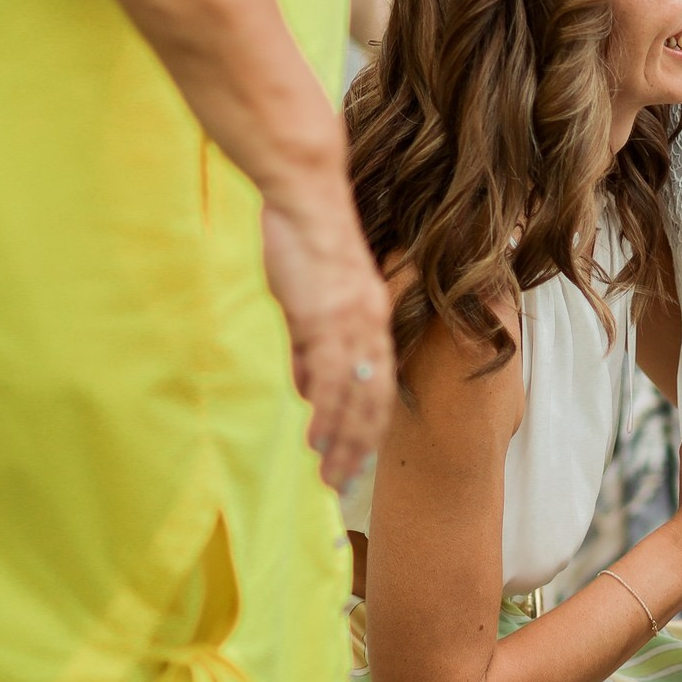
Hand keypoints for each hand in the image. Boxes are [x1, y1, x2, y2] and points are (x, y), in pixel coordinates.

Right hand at [259, 186, 393, 488]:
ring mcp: (352, 324)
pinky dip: (325, 414)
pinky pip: (330, 378)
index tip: (357, 459)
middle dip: (360, 448)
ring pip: (355, 398)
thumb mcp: (310, 300)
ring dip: (343, 442)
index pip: (380, 385)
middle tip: (344, 485)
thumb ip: (310, 345)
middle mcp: (372, 325)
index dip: (370, 426)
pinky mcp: (327, 319)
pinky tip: (317, 440)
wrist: (303, 197)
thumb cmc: (301, 240)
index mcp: (373, 319)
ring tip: (330, 477)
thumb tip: (306, 386)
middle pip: (374, 401)